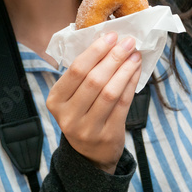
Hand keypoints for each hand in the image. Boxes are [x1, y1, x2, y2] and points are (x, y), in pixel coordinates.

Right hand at [46, 32, 141, 173]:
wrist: (89, 155)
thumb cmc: (82, 115)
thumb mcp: (72, 98)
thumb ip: (82, 75)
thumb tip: (107, 41)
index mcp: (55, 101)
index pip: (76, 70)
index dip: (95, 51)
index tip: (111, 35)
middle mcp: (68, 116)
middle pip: (94, 80)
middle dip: (113, 57)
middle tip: (128, 41)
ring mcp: (88, 128)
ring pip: (110, 92)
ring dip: (125, 69)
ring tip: (135, 54)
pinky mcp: (108, 135)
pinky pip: (123, 104)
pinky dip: (131, 84)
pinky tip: (136, 70)